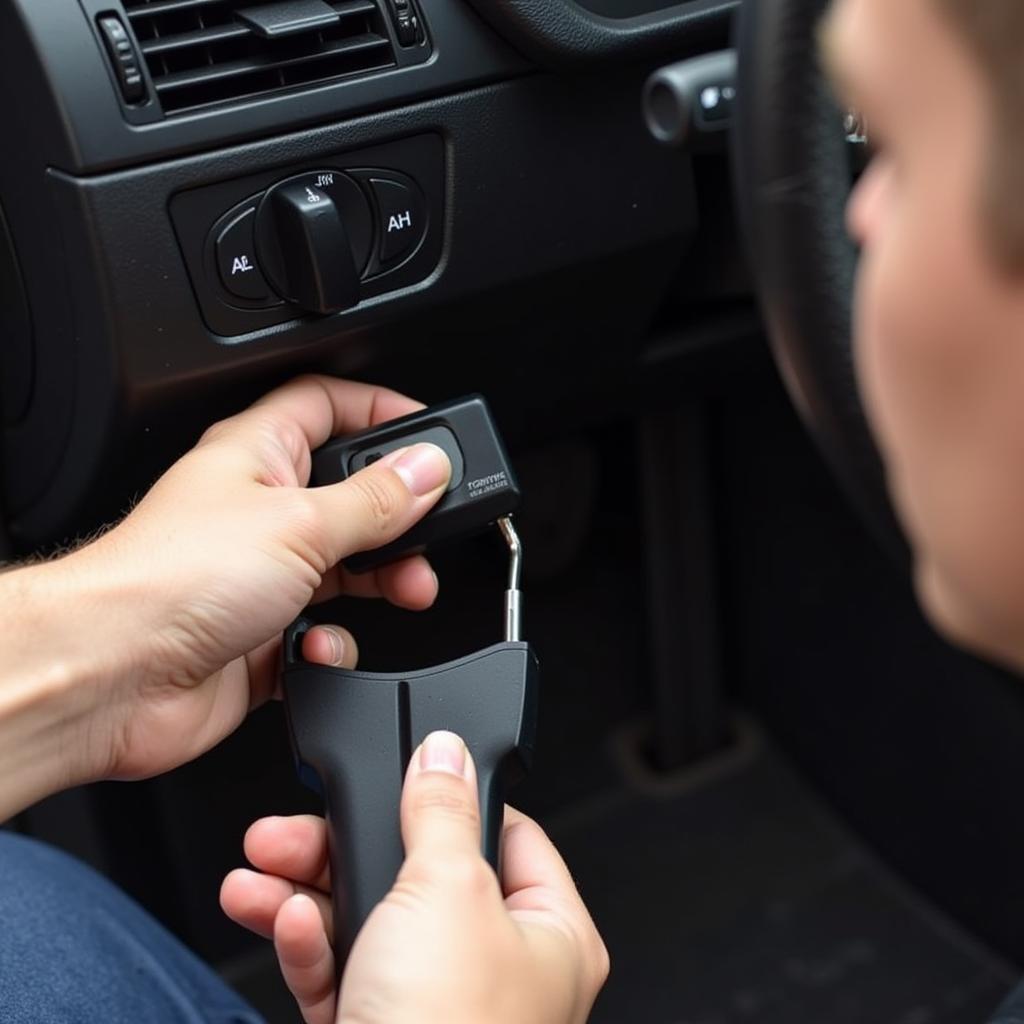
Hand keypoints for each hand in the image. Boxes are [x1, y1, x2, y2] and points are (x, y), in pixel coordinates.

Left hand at [59, 375, 451, 782]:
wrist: (111, 676)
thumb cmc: (169, 580)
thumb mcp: (301, 522)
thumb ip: (375, 498)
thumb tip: (427, 468)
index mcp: (257, 455)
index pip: (327, 405)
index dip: (379, 410)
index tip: (431, 436)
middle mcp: (258, 510)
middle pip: (350, 494)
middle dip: (397, 517)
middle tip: (428, 532)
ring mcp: (259, 575)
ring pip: (345, 568)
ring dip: (381, 582)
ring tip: (406, 590)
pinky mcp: (261, 636)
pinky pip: (322, 632)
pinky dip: (333, 642)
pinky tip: (319, 642)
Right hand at [221, 731, 608, 1023]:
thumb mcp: (446, 891)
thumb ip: (441, 811)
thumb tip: (446, 752)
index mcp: (548, 933)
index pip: (505, 835)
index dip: (449, 799)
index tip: (401, 776)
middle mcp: (497, 969)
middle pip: (420, 874)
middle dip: (347, 846)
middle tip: (294, 826)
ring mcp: (436, 1005)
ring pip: (371, 921)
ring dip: (307, 890)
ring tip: (259, 869)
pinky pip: (343, 971)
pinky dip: (308, 943)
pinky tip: (279, 918)